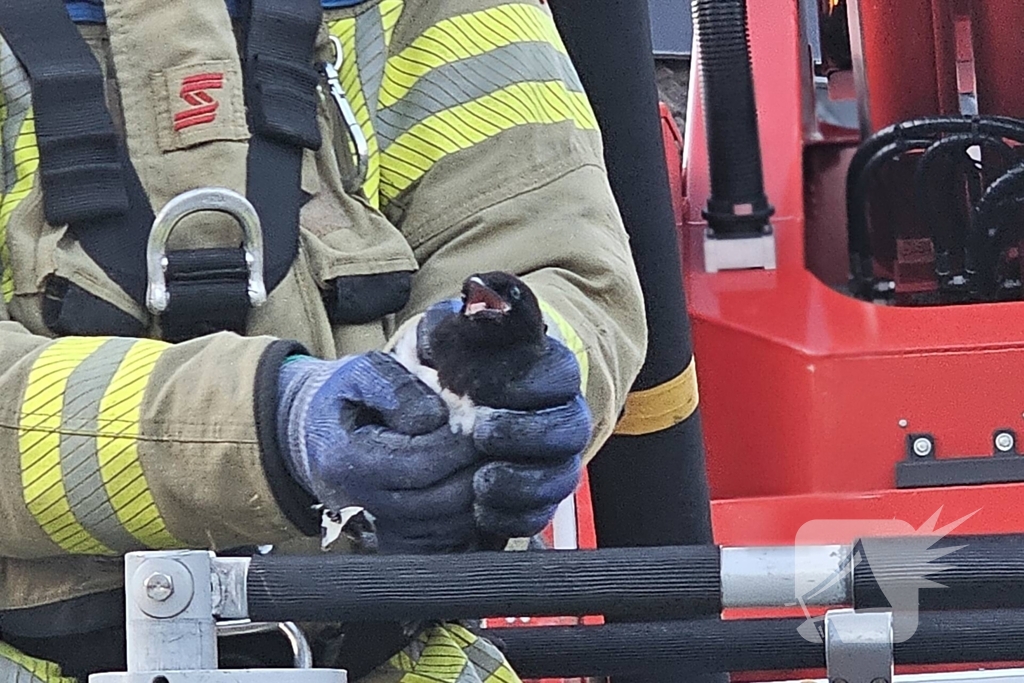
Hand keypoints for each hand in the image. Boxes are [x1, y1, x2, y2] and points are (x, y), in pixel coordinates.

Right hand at [276, 351, 478, 552]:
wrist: (317, 435)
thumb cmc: (347, 398)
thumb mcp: (363, 372)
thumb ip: (398, 388)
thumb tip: (437, 417)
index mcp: (347, 462)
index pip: (422, 463)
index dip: (459, 443)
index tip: (477, 420)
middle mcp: (359, 505)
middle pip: (442, 501)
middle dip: (474, 467)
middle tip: (489, 441)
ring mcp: (377, 531)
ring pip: (450, 528)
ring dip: (477, 494)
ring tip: (481, 459)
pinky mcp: (395, 543)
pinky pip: (445, 546)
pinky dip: (467, 521)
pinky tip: (468, 484)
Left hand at [417, 300, 592, 539]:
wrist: (449, 404)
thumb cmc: (456, 361)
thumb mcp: (454, 329)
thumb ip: (470, 310)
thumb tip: (481, 289)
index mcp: (550, 368)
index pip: (558, 373)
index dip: (524, 381)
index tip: (480, 386)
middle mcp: (563, 415)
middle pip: (567, 428)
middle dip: (524, 433)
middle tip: (479, 431)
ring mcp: (556, 460)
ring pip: (559, 477)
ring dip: (521, 481)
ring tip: (482, 479)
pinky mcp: (540, 499)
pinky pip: (539, 515)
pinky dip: (513, 515)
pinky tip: (482, 507)